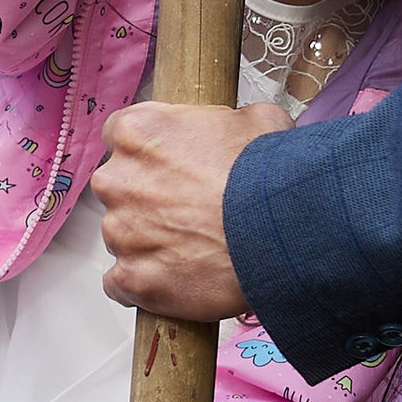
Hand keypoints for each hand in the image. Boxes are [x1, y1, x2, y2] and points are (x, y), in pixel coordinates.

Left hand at [93, 101, 288, 317]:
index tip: (169, 164)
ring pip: (123, 234)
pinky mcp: (132, 278)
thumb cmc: (271, 177)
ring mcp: (120, 232)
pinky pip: (122, 282)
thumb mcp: (257, 120)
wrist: (283, 234)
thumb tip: (232, 127)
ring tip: (193, 245)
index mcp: (139, 131)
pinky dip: (145, 281)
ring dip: (148, 239)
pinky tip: (177, 277)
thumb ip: (223, 119)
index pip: (120, 134)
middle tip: (187, 208)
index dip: (149, 151)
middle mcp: (118, 179)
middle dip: (146, 196)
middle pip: (119, 186)